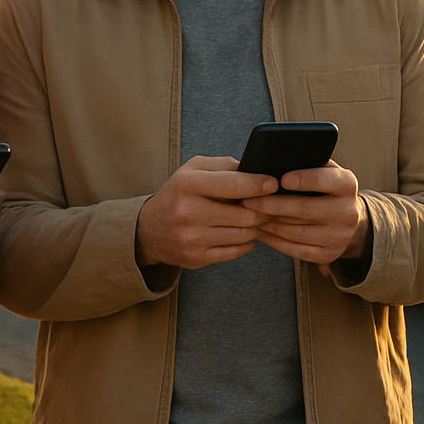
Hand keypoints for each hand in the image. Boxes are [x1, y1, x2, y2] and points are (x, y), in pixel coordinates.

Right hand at [135, 156, 275, 268]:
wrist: (149, 229)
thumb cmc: (178, 193)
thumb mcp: (193, 170)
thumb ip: (224, 165)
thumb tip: (256, 169)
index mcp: (187, 184)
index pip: (233, 185)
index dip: (258, 184)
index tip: (274, 184)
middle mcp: (187, 212)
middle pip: (244, 213)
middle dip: (264, 209)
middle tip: (273, 204)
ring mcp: (191, 238)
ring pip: (243, 234)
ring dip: (256, 226)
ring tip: (260, 217)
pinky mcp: (196, 258)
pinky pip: (234, 251)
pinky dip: (246, 242)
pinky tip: (246, 233)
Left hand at [241, 160, 365, 265]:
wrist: (347, 218)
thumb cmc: (325, 188)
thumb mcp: (324, 170)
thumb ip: (306, 164)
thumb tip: (274, 163)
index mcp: (347, 185)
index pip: (324, 180)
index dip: (302, 180)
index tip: (279, 180)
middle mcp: (348, 212)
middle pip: (305, 210)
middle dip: (272, 205)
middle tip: (248, 201)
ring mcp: (339, 236)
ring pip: (296, 231)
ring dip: (269, 224)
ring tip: (250, 215)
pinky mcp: (328, 254)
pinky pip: (296, 250)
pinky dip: (275, 241)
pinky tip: (261, 232)